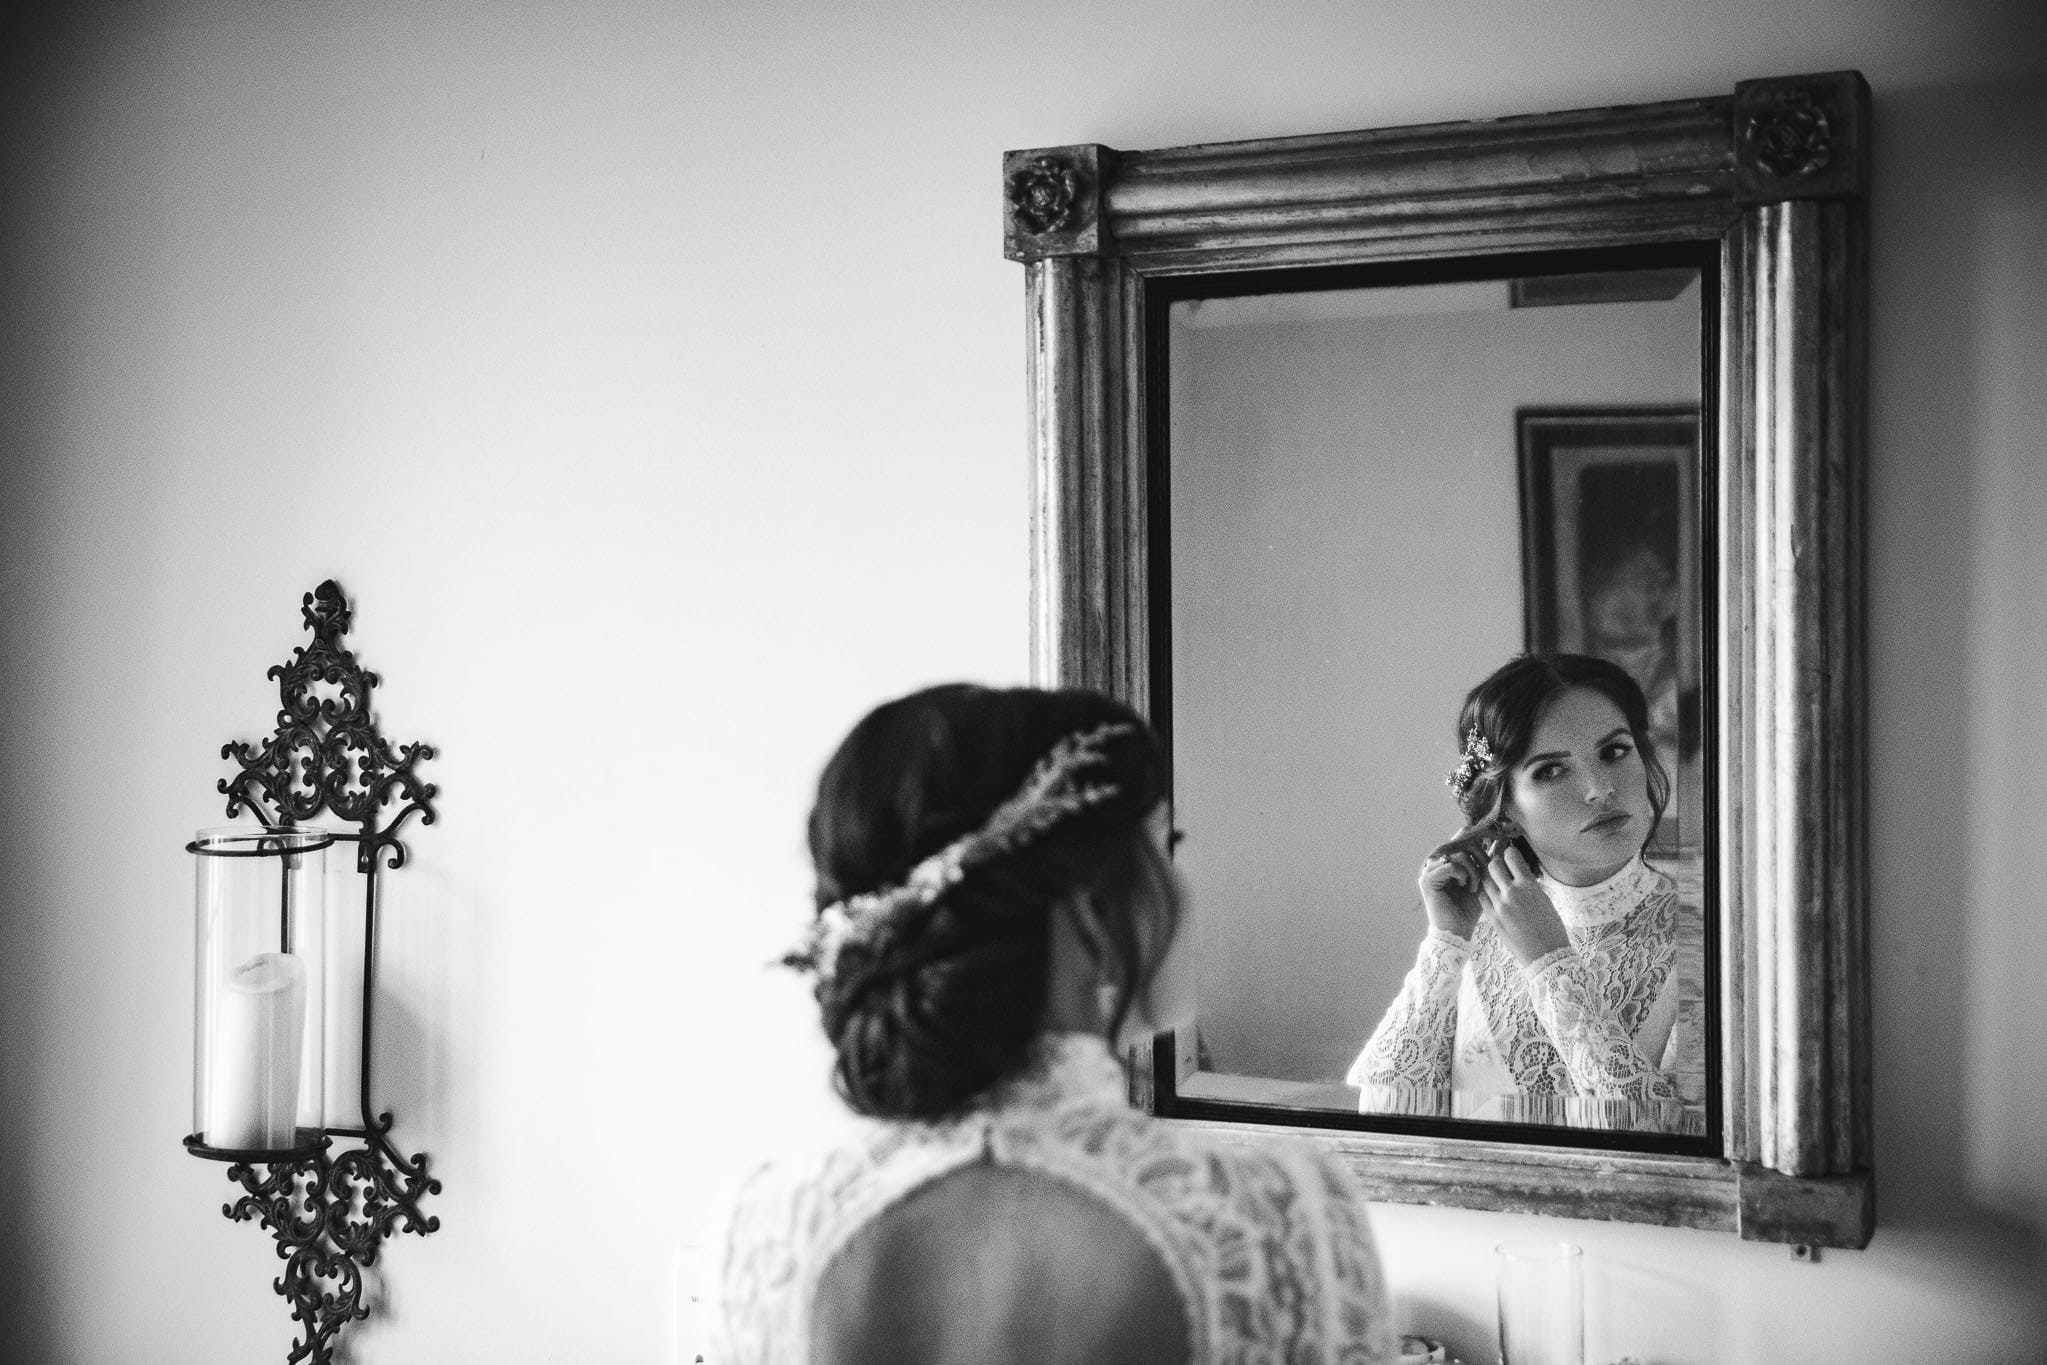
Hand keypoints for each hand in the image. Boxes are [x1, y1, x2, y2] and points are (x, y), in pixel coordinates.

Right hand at [1417, 824, 1492, 938]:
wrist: (1458, 931)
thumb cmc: (1470, 909)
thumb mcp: (1482, 880)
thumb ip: (1486, 861)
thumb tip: (1500, 840)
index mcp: (1447, 859)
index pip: (1462, 837)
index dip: (1478, 840)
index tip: (1494, 845)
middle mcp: (1436, 862)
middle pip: (1461, 843)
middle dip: (1479, 857)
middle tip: (1485, 874)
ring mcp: (1429, 870)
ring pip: (1457, 854)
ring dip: (1472, 869)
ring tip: (1475, 886)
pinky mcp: (1427, 880)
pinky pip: (1449, 865)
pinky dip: (1462, 875)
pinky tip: (1466, 887)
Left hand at [1478, 844, 1570, 966]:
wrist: (1546, 955)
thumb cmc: (1552, 928)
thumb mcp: (1545, 900)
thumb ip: (1530, 885)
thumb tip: (1520, 872)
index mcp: (1529, 886)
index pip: (1512, 858)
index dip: (1510, 852)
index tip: (1510, 853)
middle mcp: (1512, 893)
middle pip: (1494, 865)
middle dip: (1496, 861)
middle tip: (1499, 863)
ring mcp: (1499, 906)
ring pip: (1484, 880)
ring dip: (1488, 876)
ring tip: (1493, 877)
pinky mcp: (1492, 918)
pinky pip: (1481, 897)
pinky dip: (1484, 891)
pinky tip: (1489, 891)